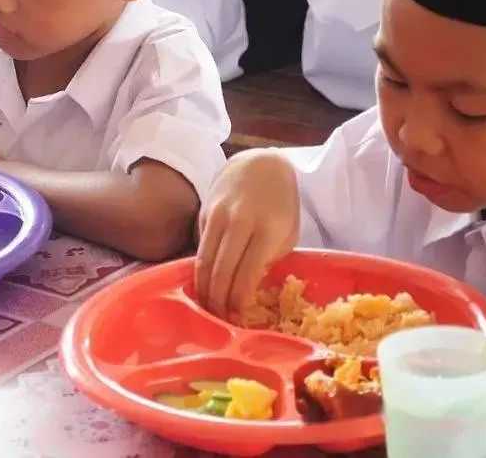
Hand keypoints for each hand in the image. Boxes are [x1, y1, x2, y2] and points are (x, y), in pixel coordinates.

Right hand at [195, 150, 299, 318]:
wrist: (261, 164)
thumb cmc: (280, 204)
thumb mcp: (286, 233)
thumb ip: (267, 259)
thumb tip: (244, 288)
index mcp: (266, 229)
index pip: (246, 273)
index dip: (239, 301)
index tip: (238, 319)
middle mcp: (238, 222)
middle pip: (220, 271)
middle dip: (218, 300)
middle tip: (219, 320)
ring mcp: (217, 216)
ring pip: (204, 260)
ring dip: (204, 289)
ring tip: (207, 308)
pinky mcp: (204, 213)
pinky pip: (199, 247)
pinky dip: (199, 269)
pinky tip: (203, 285)